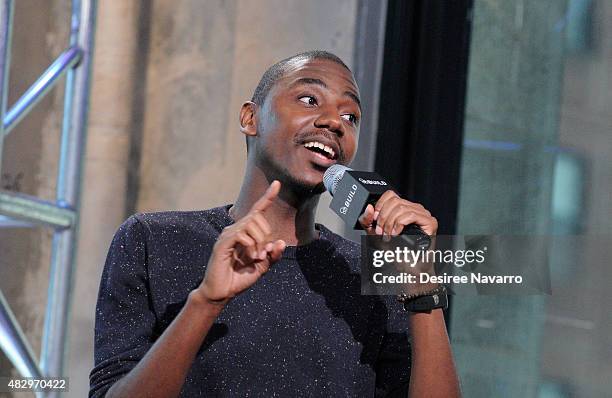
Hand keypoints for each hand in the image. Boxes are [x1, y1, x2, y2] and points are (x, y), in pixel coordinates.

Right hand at [196, 181, 285, 303]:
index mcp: (245, 233)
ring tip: (256, 257)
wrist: (222, 293)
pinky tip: (249, 257)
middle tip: (263, 254)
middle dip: (266, 235)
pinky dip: (251, 245)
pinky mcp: (222, 243)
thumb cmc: (239, 279)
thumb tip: (280, 242)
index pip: (257, 211)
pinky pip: (241, 234)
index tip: (277, 184)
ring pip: (251, 223)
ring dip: (259, 241)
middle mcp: (235, 230)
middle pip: (257, 217)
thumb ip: (272, 256)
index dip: (267, 197)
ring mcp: (227, 235)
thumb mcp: (262, 268)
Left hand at [359, 190, 438, 294]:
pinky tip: (396, 234)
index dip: (380, 205)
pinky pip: (411, 215)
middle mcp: (414, 209)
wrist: (409, 269)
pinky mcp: (430, 222)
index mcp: (403, 208)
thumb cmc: (395, 253)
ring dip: (390, 222)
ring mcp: (423, 215)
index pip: (390, 195)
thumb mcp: (375, 234)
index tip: (375, 219)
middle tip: (381, 232)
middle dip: (383, 217)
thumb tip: (369, 208)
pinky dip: (399, 224)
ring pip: (401, 207)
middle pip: (394, 201)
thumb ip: (368, 221)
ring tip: (388, 235)